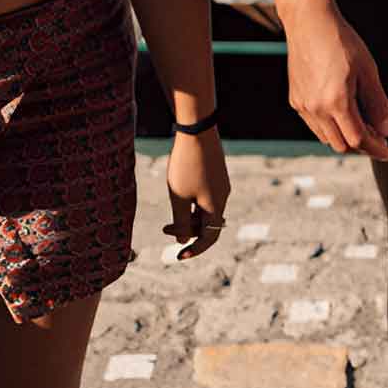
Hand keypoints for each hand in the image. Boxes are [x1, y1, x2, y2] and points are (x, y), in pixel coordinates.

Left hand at [165, 129, 228, 259]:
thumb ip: (181, 222)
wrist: (197, 132)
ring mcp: (221, 185)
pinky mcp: (217, 175)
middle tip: (164, 229)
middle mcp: (223, 197)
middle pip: (207, 224)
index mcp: (215, 206)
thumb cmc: (186, 166)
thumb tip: (184, 240)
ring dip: (189, 215)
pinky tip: (180, 193)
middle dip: (187, 230)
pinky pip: (207, 197)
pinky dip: (194, 203)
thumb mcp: (179, 197)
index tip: (178, 256)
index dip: (195, 249)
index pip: (209, 237)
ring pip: (206, 210)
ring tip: (170, 209)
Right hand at [281, 6, 387, 161]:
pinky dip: (330, 128)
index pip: (358, 139)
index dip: (376, 148)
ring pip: (326, 138)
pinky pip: (314, 125)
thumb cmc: (341, 41)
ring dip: (345, 138)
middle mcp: (316, 108)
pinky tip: (343, 114)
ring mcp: (302, 105)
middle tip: (379, 136)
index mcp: (336, 101)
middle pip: (341, 144)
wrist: (309, 21)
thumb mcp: (368, 70)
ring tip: (363, 125)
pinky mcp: (295, 99)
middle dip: (362, 145)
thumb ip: (377, 103)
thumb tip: (387, 131)